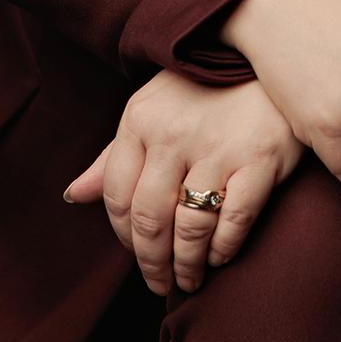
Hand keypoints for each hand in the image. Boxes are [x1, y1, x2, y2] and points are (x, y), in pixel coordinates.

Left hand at [61, 70, 305, 295]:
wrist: (269, 57)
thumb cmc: (203, 90)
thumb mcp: (152, 110)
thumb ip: (113, 156)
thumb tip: (72, 196)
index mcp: (140, 119)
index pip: (117, 197)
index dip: (124, 238)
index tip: (137, 255)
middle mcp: (174, 133)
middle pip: (150, 219)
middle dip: (152, 263)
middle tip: (161, 284)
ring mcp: (219, 147)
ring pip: (190, 228)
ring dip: (188, 265)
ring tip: (191, 278)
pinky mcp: (260, 158)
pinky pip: (234, 221)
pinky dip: (224, 248)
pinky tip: (220, 256)